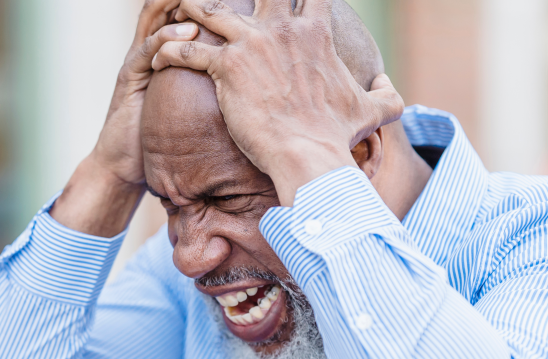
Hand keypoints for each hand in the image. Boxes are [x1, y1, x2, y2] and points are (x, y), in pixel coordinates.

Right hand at [51, 0, 198, 236]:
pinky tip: (187, 34)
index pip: (184, 12)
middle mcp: (149, 49)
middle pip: (167, 6)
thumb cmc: (158, 137)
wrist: (123, 165)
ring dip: (179, 4)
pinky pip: (146, 50)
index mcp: (166, 52)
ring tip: (204, 0)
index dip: (206, 2)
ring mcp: (137, 61)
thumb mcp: (190, 105)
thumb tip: (249, 86)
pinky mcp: (129, 78)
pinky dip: (166, 39)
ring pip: (155, 18)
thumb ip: (208, 88)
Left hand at [152, 0, 403, 205]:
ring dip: (192, 9)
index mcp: (314, 32)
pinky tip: (157, 57)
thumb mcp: (373, 111)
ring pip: (211, 11)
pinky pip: (187, 51)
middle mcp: (282, 28)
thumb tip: (390, 90)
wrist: (309, 156)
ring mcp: (252, 44)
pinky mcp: (226, 67)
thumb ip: (385, 94)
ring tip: (177, 8)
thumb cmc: (338, 136)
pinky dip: (169, 52)